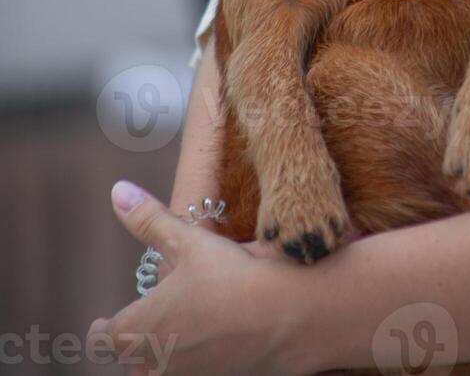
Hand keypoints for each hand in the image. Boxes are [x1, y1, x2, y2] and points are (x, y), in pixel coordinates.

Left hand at [88, 181, 307, 375]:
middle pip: (132, 362)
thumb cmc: (231, 277)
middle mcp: (156, 364)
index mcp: (138, 330)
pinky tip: (216, 340)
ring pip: (162, 371)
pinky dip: (198, 361)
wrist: (288, 317)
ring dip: (166, 354)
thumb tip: (118, 191)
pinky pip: (196, 374)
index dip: (102, 329)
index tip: (104, 323)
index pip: (103, 339)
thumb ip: (149, 221)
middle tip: (150, 323)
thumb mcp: (188, 241)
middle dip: (137, 344)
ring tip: (182, 331)